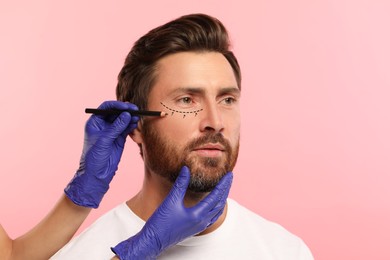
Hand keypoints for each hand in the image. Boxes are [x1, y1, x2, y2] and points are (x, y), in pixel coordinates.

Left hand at [64, 101, 138, 207]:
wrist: (96, 174)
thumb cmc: (94, 158)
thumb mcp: (104, 140)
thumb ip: (116, 127)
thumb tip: (126, 115)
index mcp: (95, 122)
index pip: (106, 108)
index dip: (116, 105)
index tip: (126, 106)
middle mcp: (103, 125)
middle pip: (116, 112)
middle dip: (125, 111)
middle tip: (135, 110)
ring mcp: (112, 131)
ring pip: (123, 120)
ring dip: (130, 118)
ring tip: (138, 117)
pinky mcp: (119, 138)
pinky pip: (127, 128)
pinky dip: (132, 125)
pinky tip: (136, 124)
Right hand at [111, 166, 232, 259]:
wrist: (153, 240)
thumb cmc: (161, 222)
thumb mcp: (171, 200)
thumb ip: (181, 184)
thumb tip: (186, 169)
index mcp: (198, 215)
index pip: (216, 196)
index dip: (223, 184)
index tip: (229, 174)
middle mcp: (202, 222)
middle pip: (220, 203)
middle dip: (225, 189)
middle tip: (229, 178)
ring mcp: (199, 226)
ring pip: (217, 211)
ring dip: (222, 199)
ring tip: (224, 188)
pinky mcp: (195, 229)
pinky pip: (211, 218)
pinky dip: (216, 208)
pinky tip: (213, 204)